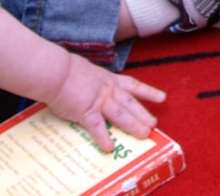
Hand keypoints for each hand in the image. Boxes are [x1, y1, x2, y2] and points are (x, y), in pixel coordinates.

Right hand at [47, 53, 166, 152]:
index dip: (148, 92)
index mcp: (109, 80)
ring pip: (120, 115)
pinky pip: (97, 127)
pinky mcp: (86, 112)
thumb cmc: (67, 71)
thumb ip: (94, 83)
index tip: (162, 98)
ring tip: (144, 134)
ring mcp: (99, 102)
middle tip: (154, 124)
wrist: (57, 72)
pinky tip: (110, 147)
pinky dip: (103, 137)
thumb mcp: (88, 73)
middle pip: (130, 104)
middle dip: (143, 114)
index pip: (133, 86)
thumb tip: (93, 90)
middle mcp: (108, 91)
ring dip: (133, 125)